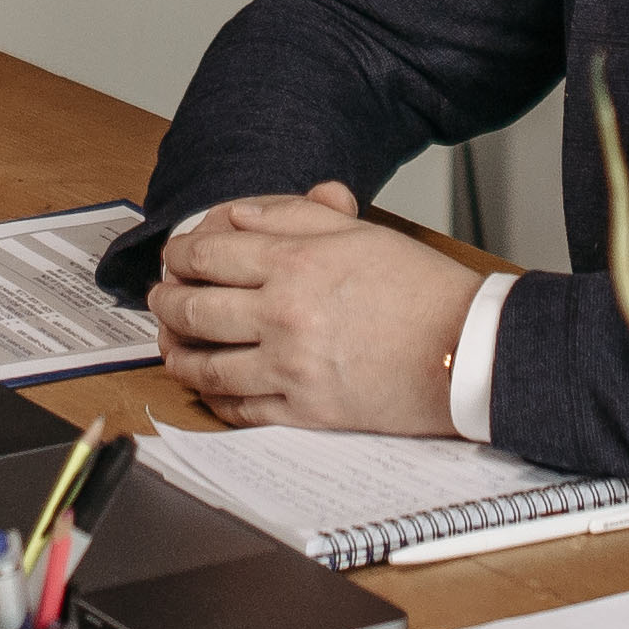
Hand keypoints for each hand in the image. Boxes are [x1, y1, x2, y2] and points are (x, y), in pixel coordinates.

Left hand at [151, 182, 476, 434]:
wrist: (467, 351)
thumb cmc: (421, 289)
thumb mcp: (358, 233)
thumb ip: (292, 216)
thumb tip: (235, 216)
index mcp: (294, 264)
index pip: (206, 256)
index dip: (177, 255)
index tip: (173, 258)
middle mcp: (283, 316)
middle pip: (193, 310)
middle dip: (165, 303)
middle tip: (160, 299)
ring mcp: (289, 369)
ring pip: (205, 365)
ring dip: (176, 353)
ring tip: (170, 344)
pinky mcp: (304, 412)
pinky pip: (238, 410)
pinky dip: (214, 398)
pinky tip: (208, 387)